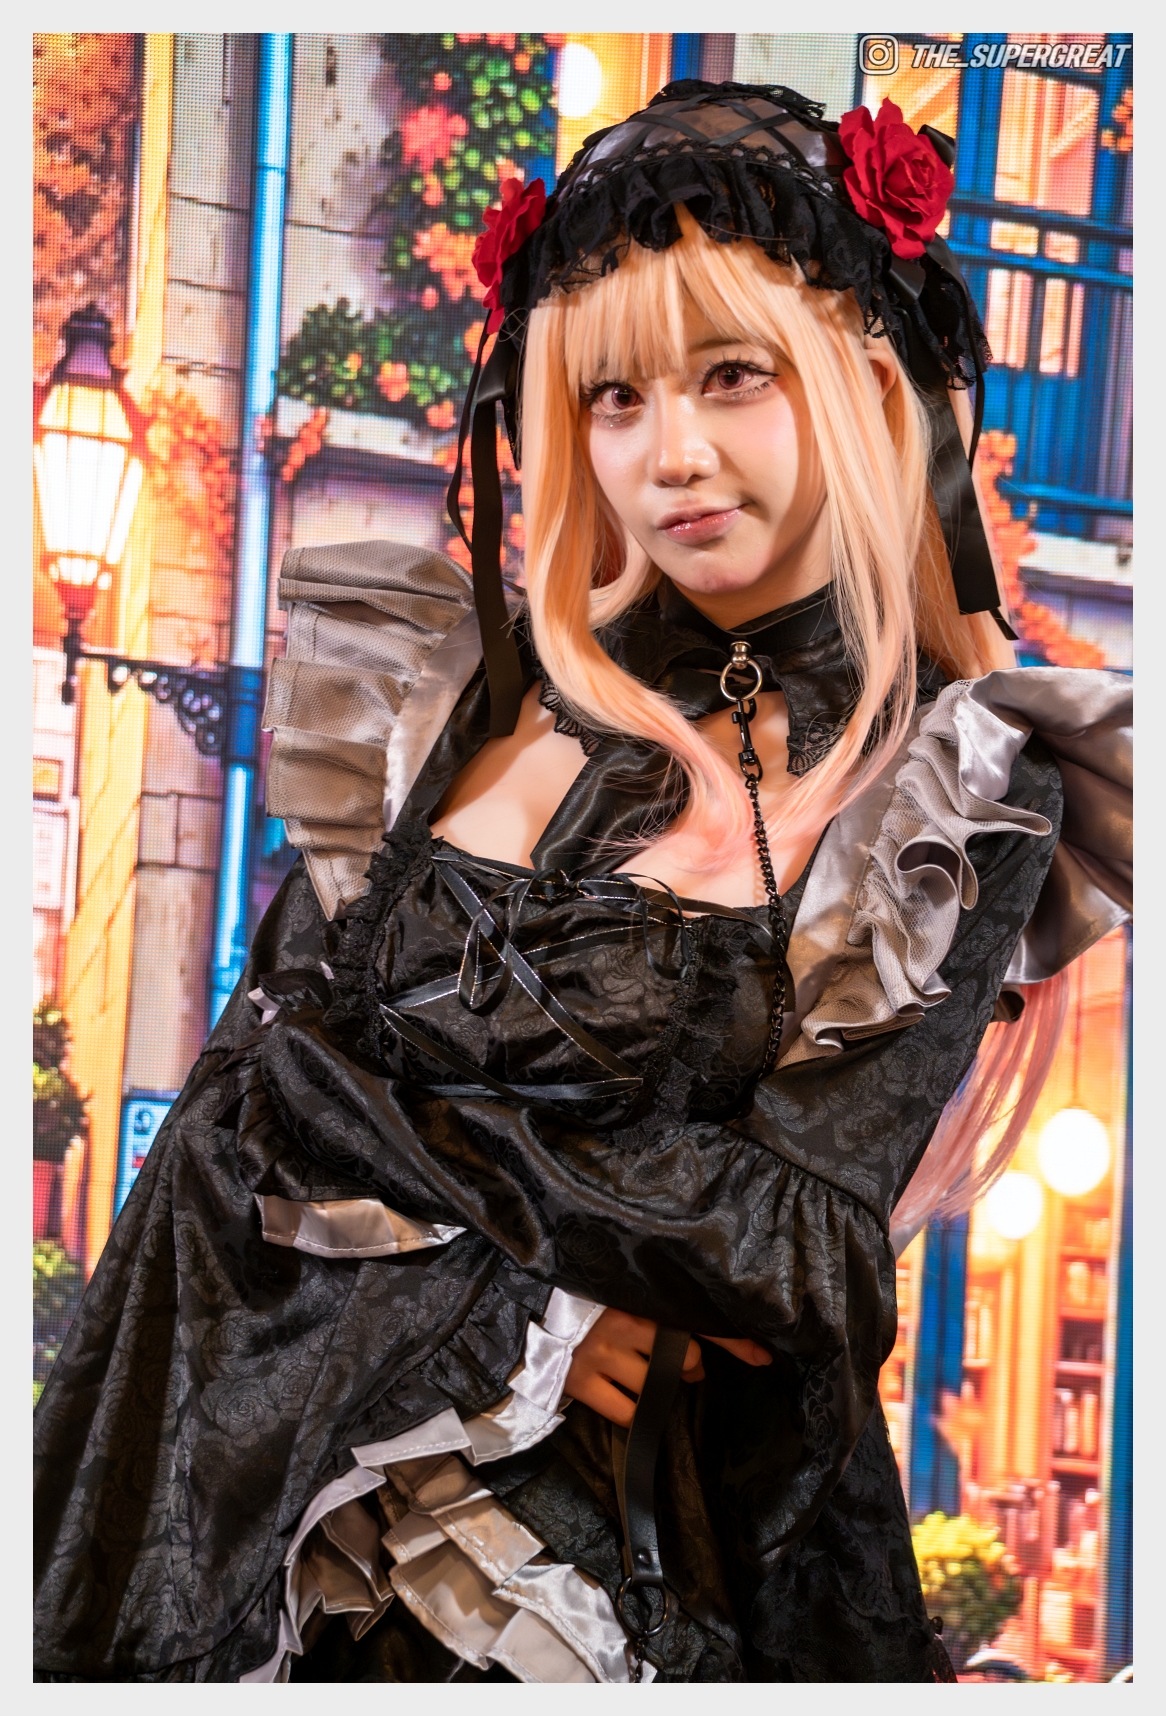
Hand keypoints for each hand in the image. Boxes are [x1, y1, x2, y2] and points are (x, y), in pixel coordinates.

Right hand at [563, 1308, 771, 1427]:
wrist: (522, 1315)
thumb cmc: (576, 1302)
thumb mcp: (616, 1291)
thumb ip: (653, 1304)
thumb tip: (700, 1334)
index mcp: (636, 1294)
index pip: (697, 1318)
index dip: (734, 1340)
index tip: (764, 1356)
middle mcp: (624, 1320)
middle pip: (684, 1357)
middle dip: (687, 1365)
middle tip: (676, 1363)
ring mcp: (602, 1352)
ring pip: (658, 1386)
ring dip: (660, 1388)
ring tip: (644, 1375)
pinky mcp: (581, 1382)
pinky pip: (627, 1412)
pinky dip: (632, 1411)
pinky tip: (622, 1396)